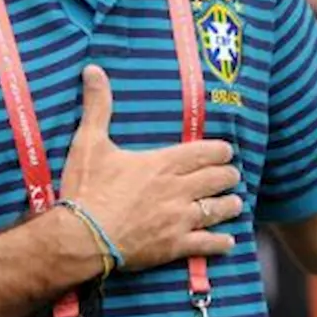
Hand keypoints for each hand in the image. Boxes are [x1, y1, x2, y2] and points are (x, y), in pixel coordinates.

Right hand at [59, 65, 243, 271]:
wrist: (81, 237)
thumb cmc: (87, 188)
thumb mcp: (89, 142)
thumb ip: (97, 106)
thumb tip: (93, 70)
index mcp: (163, 163)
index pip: (204, 152)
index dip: (220, 151)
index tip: (227, 151)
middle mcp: (178, 189)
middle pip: (216, 179)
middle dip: (227, 175)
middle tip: (231, 174)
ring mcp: (179, 219)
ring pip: (217, 209)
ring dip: (229, 204)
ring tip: (235, 202)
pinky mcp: (174, 246)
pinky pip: (207, 243)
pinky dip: (221, 242)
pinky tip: (229, 240)